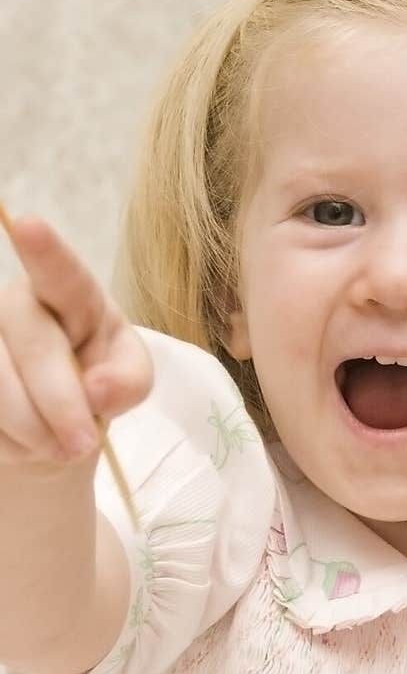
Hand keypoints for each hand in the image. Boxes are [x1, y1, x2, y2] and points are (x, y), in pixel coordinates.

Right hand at [0, 215, 152, 466]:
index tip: (30, 225)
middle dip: (61, 402)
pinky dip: (8, 443)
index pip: (61, 272)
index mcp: (72, 296)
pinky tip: (22, 442)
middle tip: (82, 445)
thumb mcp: (128, 380)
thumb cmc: (94, 387)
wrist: (49, 429)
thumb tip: (98, 390)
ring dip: (32, 429)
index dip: (45, 252)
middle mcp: (16, 303)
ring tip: (56, 447)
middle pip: (33, 344)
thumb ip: (128, 380)